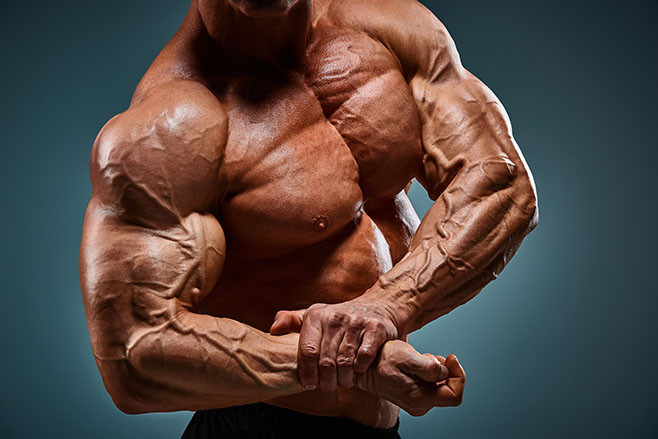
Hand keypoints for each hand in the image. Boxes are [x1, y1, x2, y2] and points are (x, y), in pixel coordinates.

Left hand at [270, 299, 397, 390]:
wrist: (377, 306)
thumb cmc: (339, 318)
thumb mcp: (315, 315)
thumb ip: (292, 321)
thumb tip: (273, 330)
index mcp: (316, 315)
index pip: (307, 352)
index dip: (308, 374)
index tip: (310, 385)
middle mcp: (335, 316)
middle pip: (326, 361)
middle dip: (327, 381)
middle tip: (328, 387)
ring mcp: (356, 322)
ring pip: (345, 362)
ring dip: (344, 379)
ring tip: (343, 383)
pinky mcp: (376, 328)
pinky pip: (364, 356)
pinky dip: (360, 368)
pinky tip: (358, 370)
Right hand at [356, 340, 464, 415]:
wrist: (363, 366)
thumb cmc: (381, 359)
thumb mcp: (405, 356)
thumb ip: (427, 366)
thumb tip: (444, 372)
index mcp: (418, 398)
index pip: (454, 395)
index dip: (458, 375)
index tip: (451, 358)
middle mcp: (419, 405)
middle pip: (449, 390)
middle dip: (444, 370)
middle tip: (427, 356)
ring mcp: (417, 402)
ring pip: (441, 386)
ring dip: (435, 370)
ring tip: (418, 359)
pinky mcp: (415, 396)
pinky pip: (432, 385)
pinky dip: (429, 373)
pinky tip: (416, 364)